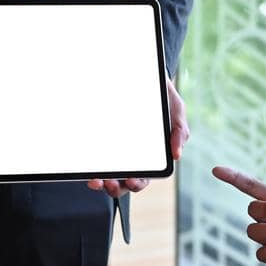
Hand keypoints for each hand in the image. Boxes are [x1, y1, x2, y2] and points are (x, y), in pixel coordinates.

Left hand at [88, 76, 189, 197]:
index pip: (144, 177)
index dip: (137, 183)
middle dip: (114, 187)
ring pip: (106, 174)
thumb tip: (176, 155)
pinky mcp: (101, 141)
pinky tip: (86, 163)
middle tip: (108, 182)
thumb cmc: (162, 99)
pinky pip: (93, 157)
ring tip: (95, 179)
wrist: (144, 77)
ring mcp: (115, 151)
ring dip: (100, 182)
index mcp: (151, 157)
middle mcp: (132, 158)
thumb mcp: (176, 112)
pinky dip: (89, 164)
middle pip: (122, 182)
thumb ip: (180, 132)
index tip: (131, 180)